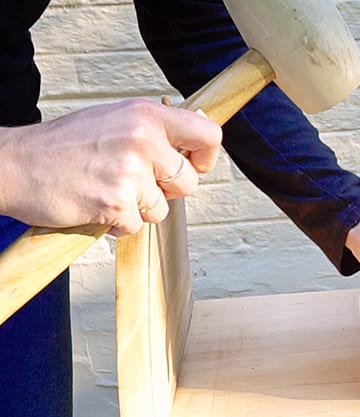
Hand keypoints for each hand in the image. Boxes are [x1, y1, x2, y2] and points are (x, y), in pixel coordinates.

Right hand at [0, 99, 221, 235]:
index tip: (193, 165)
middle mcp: (142, 140)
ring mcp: (129, 172)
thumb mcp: (114, 119)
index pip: (208, 135)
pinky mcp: (115, 203)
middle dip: (167, 190)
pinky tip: (95, 203)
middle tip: (134, 182)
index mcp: (146, 115)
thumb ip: (153, 130)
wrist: (15, 164)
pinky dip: (118, 222)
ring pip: (162, 208)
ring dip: (139, 208)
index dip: (205, 157)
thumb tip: (193, 144)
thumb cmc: (65, 145)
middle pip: (188, 182)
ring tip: (106, 188)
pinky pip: (136, 226)